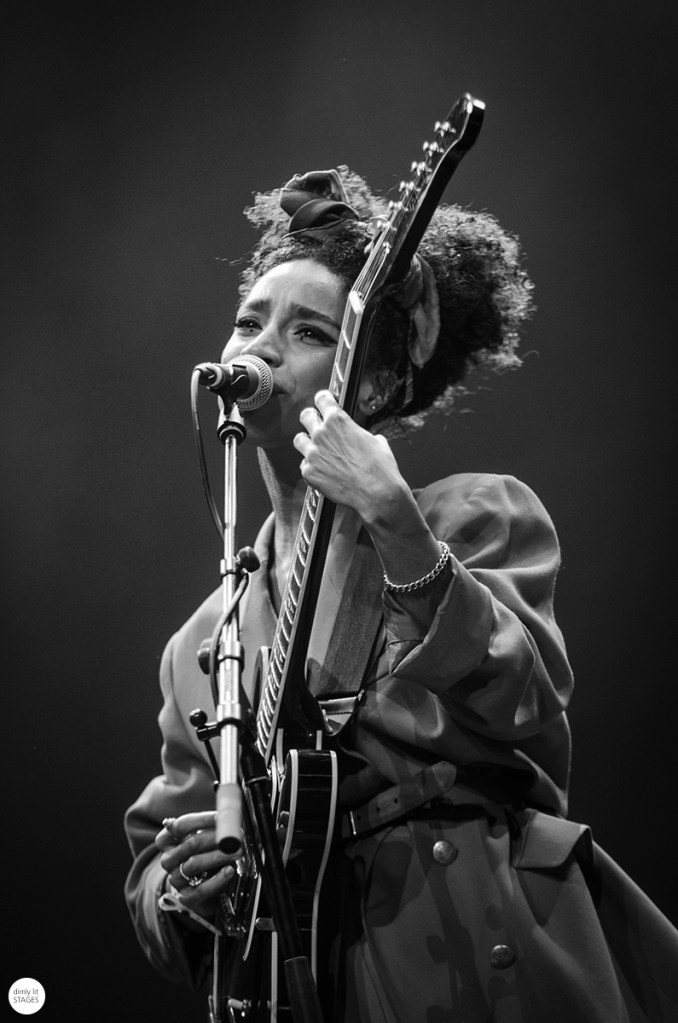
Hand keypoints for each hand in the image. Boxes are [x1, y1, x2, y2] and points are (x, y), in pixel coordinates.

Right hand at [156, 812, 234, 918]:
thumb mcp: (204, 838)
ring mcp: (175, 879)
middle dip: (213, 838)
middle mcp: (167, 860)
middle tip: (233, 836)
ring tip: (236, 851)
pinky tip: (229, 871)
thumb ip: (212, 828)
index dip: (201, 820)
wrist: (202, 886)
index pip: (180, 826)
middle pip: (189, 845)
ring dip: (218, 856)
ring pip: (194, 865)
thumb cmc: (204, 855)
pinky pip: (200, 889)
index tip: (220, 817)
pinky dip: (217, 880)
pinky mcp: (186, 897)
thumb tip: (228, 818)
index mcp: (167, 841)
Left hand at [294, 390, 443, 586]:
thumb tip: (364, 437)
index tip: (324, 403)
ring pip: (299, 440)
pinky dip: (312, 467)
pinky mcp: (309, 472)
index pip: (321, 399)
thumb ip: (362, 434)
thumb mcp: (377, 442)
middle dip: (311, 418)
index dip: (323, 400)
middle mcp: (322, 433)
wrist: (377, 494)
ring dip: (307, 443)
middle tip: (316, 424)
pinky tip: (323, 472)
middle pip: (305, 416)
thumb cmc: (380, 468)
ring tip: (316, 450)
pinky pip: (304, 464)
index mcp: (338, 420)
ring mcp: (313, 453)